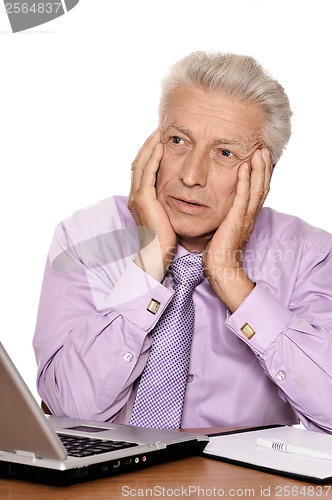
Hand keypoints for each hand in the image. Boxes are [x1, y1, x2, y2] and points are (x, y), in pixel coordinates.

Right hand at [128, 130, 176, 280]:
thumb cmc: (165, 240)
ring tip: (159, 133)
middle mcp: (134, 196)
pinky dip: (152, 158)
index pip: (142, 170)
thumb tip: (179, 194)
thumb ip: (168, 203)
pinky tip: (160, 147)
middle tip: (158, 131)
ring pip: (141, 164)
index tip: (160, 141)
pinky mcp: (143, 200)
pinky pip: (147, 173)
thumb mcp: (166, 216)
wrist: (158, 254)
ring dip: (149, 147)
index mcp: (139, 199)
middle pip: (138, 163)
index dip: (149, 154)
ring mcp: (137, 197)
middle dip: (148, 146)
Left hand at [203, 147, 272, 311]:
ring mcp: (246, 217)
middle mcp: (250, 214)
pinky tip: (244, 168)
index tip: (259, 157)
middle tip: (263, 148)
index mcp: (247, 216)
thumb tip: (220, 208)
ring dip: (259, 169)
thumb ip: (226, 216)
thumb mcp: (224, 228)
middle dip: (264, 166)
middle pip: (262, 186)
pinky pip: (243, 197)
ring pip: (257, 188)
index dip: (260, 173)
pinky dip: (245, 181)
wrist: (220, 269)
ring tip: (259, 152)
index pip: (257, 190)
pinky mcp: (237, 220)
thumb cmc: (218, 251)